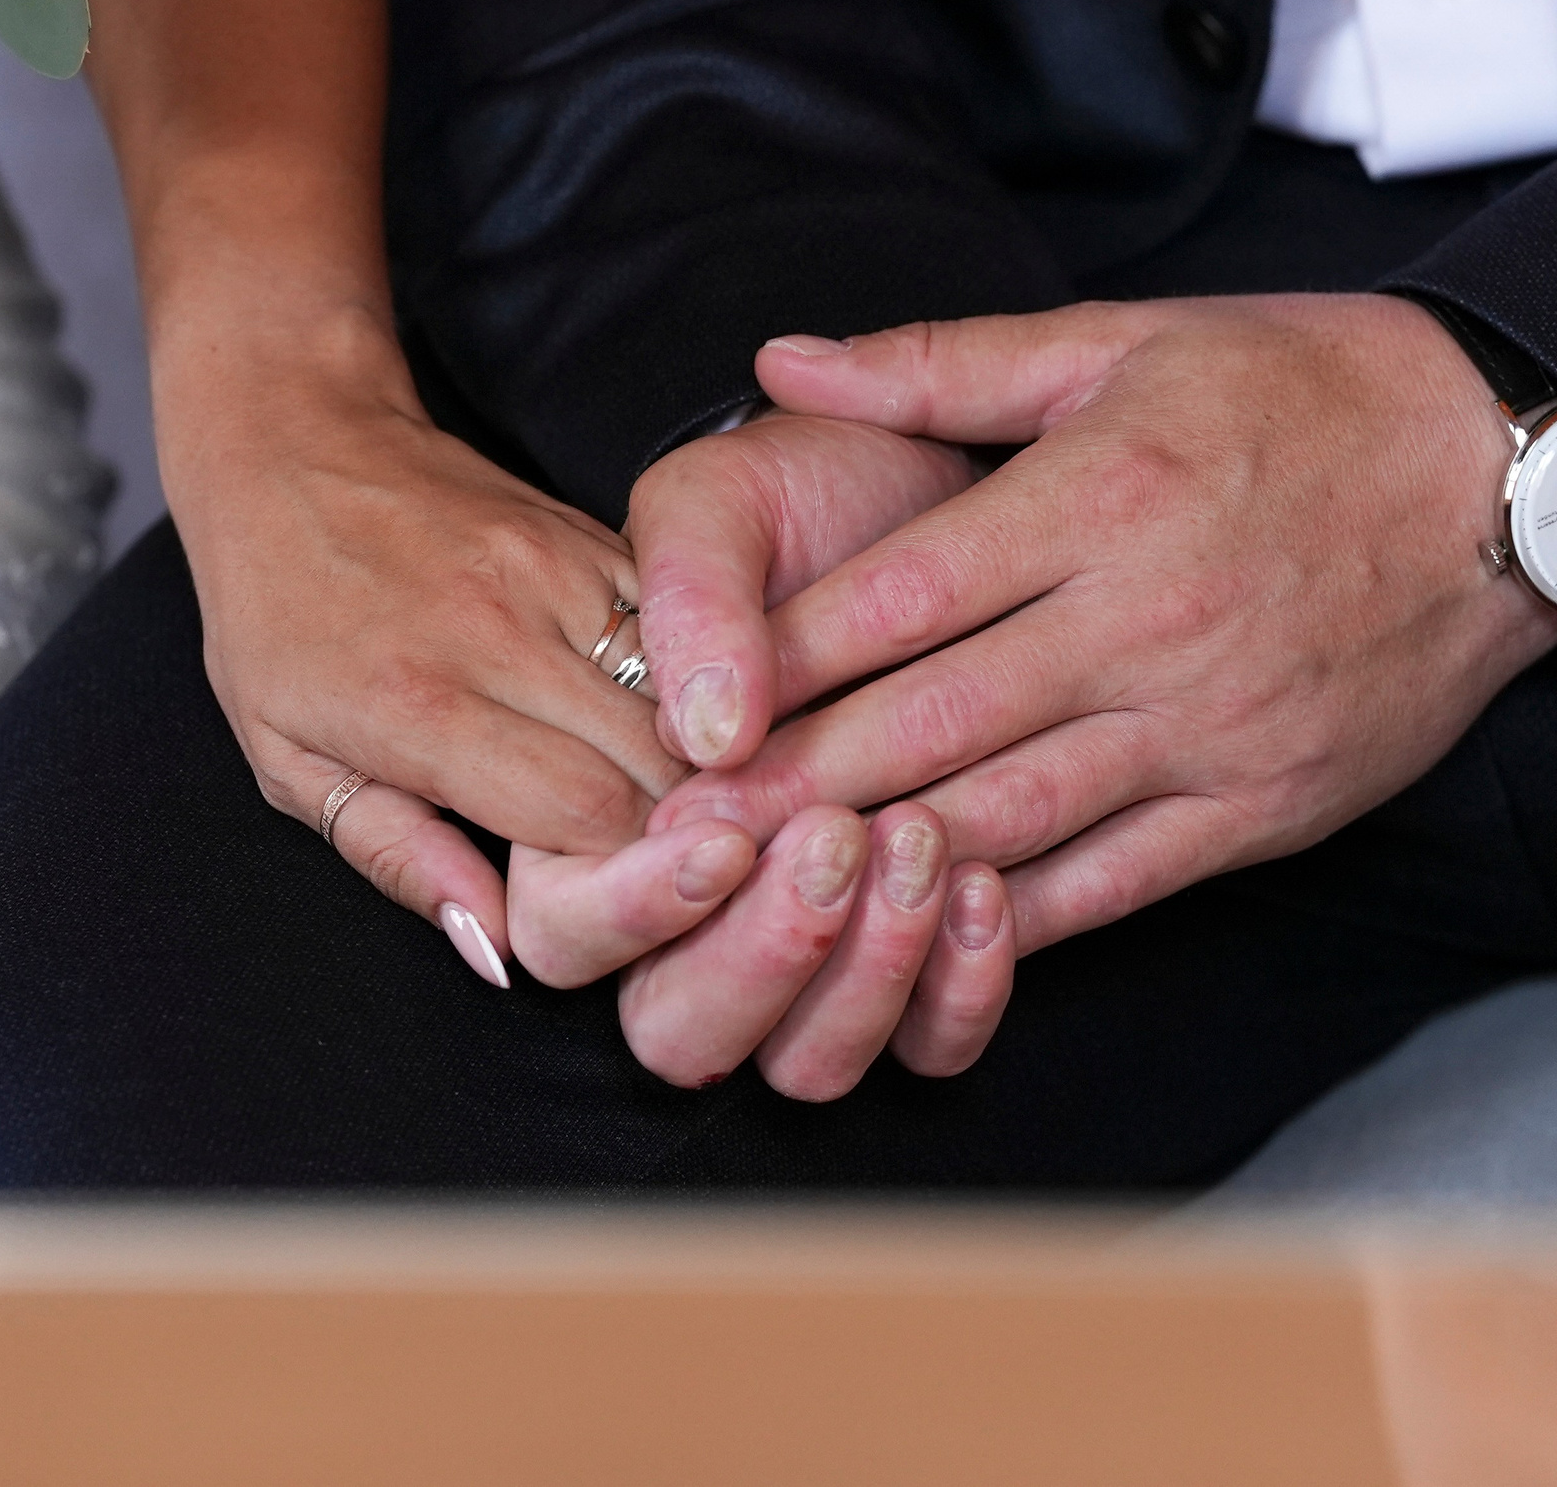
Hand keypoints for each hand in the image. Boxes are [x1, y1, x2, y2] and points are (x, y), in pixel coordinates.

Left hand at [159, 307, 686, 980]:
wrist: (291, 446)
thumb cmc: (276, 616)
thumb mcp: (290, 761)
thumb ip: (398, 858)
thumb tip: (499, 951)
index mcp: (421, 704)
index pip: (591, 816)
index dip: (630, 877)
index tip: (632, 903)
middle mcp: (503, 633)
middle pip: (658, 764)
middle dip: (682, 831)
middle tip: (681, 869)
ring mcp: (559, 572)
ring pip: (689, 695)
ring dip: (700, 763)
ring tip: (693, 809)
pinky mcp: (595, 534)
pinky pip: (683, 628)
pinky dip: (696, 688)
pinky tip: (684, 729)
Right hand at [502, 413, 1013, 1095]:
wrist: (942, 492)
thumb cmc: (809, 499)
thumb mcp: (724, 500)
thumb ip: (688, 595)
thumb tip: (707, 733)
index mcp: (601, 820)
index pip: (569, 930)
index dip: (635, 904)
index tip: (719, 833)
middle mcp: (696, 913)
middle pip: (680, 1029)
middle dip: (756, 956)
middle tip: (836, 834)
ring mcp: (810, 952)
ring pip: (806, 1063)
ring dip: (860, 979)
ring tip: (919, 840)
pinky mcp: (920, 964)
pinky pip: (928, 1051)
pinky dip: (959, 993)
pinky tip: (987, 889)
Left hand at [649, 294, 1556, 958]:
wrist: (1506, 468)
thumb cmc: (1299, 384)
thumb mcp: (1120, 337)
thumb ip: (942, 361)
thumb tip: (782, 357)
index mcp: (1098, 495)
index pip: (898, 597)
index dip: (778, 664)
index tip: (685, 714)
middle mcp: (1147, 616)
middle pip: (934, 719)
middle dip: (796, 786)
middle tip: (684, 835)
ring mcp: (1210, 722)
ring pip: (1015, 812)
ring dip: (883, 860)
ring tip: (772, 893)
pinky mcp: (1266, 802)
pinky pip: (1120, 879)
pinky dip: (1019, 915)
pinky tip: (927, 932)